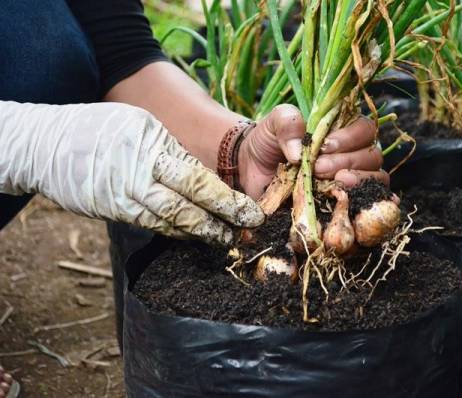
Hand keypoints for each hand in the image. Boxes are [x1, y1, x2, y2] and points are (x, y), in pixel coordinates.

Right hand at [0, 101, 262, 244]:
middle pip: (189, 202)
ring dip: (201, 232)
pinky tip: (193, 236)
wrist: (46, 144)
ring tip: (225, 239)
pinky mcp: (113, 211)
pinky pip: (151, 225)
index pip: (199, 177)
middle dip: (222, 219)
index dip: (226, 198)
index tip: (250, 211)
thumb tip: (204, 179)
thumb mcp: (140, 124)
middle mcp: (140, 171)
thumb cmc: (102, 128)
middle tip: (246, 232)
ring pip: (171, 221)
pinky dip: (175, 232)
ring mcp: (125, 195)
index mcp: (152, 143)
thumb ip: (170, 151)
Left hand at [238, 104, 387, 198]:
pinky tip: (358, 207)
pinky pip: (367, 208)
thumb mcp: (273, 123)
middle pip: (371, 158)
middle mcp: (352, 157)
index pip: (364, 131)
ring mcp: (350, 183)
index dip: (350, 138)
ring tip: (332, 184)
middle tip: (318, 168)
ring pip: (375, 181)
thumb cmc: (268, 143)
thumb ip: (287, 122)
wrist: (251, 171)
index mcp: (342, 133)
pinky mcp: (343, 206)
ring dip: (356, 182)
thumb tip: (299, 153)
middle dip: (347, 162)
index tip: (324, 146)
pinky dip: (370, 207)